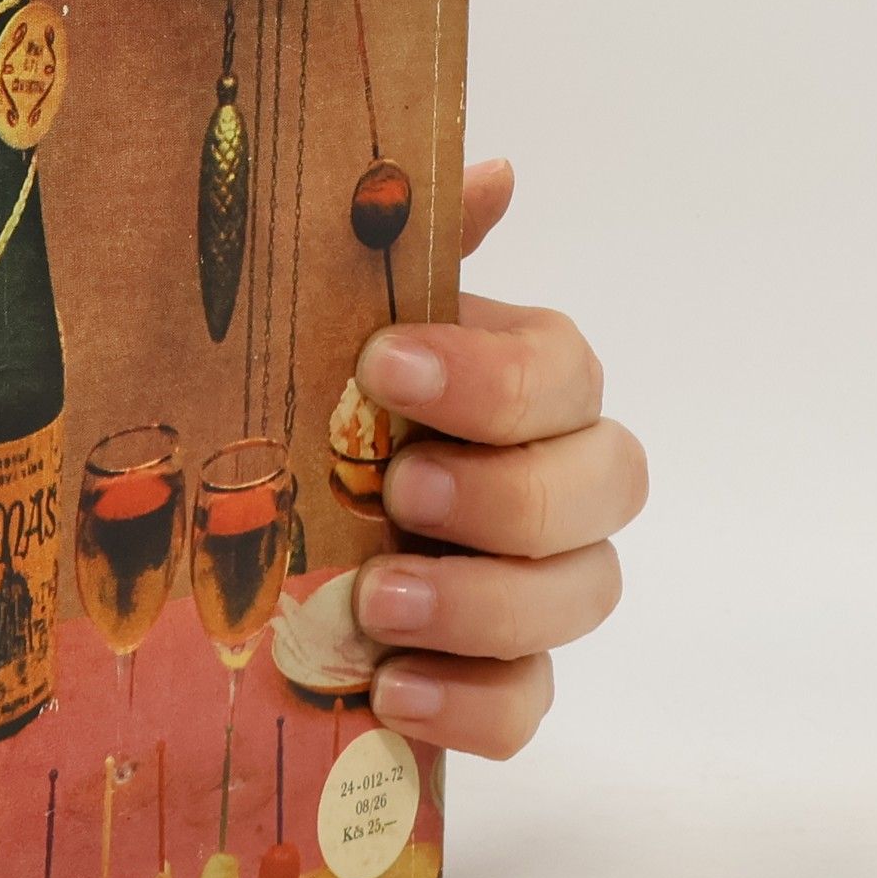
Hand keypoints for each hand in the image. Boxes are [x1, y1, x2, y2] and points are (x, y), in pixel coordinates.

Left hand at [352, 159, 646, 757]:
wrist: (268, 531)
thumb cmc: (319, 412)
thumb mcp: (336, 325)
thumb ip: (412, 253)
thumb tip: (493, 169)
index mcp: (521, 385)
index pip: (564, 372)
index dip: (491, 376)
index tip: (382, 364)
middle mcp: (554, 481)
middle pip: (607, 486)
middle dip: (506, 494)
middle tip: (397, 491)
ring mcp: (537, 586)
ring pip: (584, 598)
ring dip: (485, 605)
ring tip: (377, 602)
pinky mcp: (499, 676)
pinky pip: (530, 707)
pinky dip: (472, 707)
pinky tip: (390, 693)